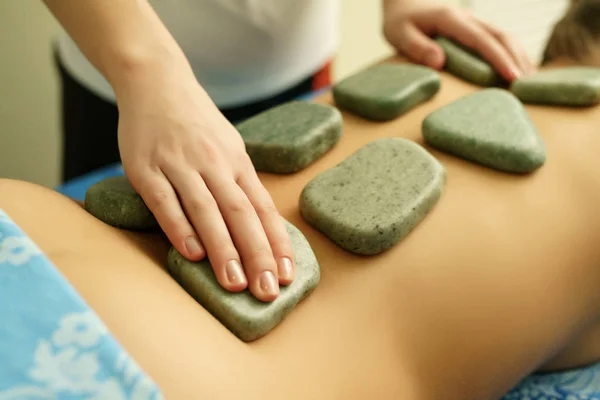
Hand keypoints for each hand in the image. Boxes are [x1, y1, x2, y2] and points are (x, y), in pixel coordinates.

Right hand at [116, 66, 294, 301]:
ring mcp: (179, 165)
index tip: (289, 275)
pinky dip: (179, 227)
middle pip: (241, 213)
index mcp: (237, 161)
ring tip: (235, 283)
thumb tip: (261, 225)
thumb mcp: (228, 147)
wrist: (156, 82)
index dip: (277, 243)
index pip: (263, 208)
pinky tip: (192, 254)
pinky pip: (164, 202)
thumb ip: (240, 183)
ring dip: (223, 249)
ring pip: (207, 211)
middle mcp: (213, 163)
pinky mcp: (145, 168)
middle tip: (267, 291)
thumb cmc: (197, 123)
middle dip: (257, 255)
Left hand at [383, 0, 534, 81]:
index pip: (481, 40)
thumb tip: (439, 63)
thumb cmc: (400, 21)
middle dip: (518, 59)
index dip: (499, 59)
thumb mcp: (399, 33)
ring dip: (521, 57)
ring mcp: (474, 22)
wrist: (404, 1)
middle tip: (529, 87)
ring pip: (505, 36)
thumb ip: (417, 47)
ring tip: (532, 83)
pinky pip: (499, 40)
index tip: (513, 77)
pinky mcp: (475, 29)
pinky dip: (514, 53)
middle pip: (501, 36)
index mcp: (451, 20)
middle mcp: (468, 18)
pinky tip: (522, 70)